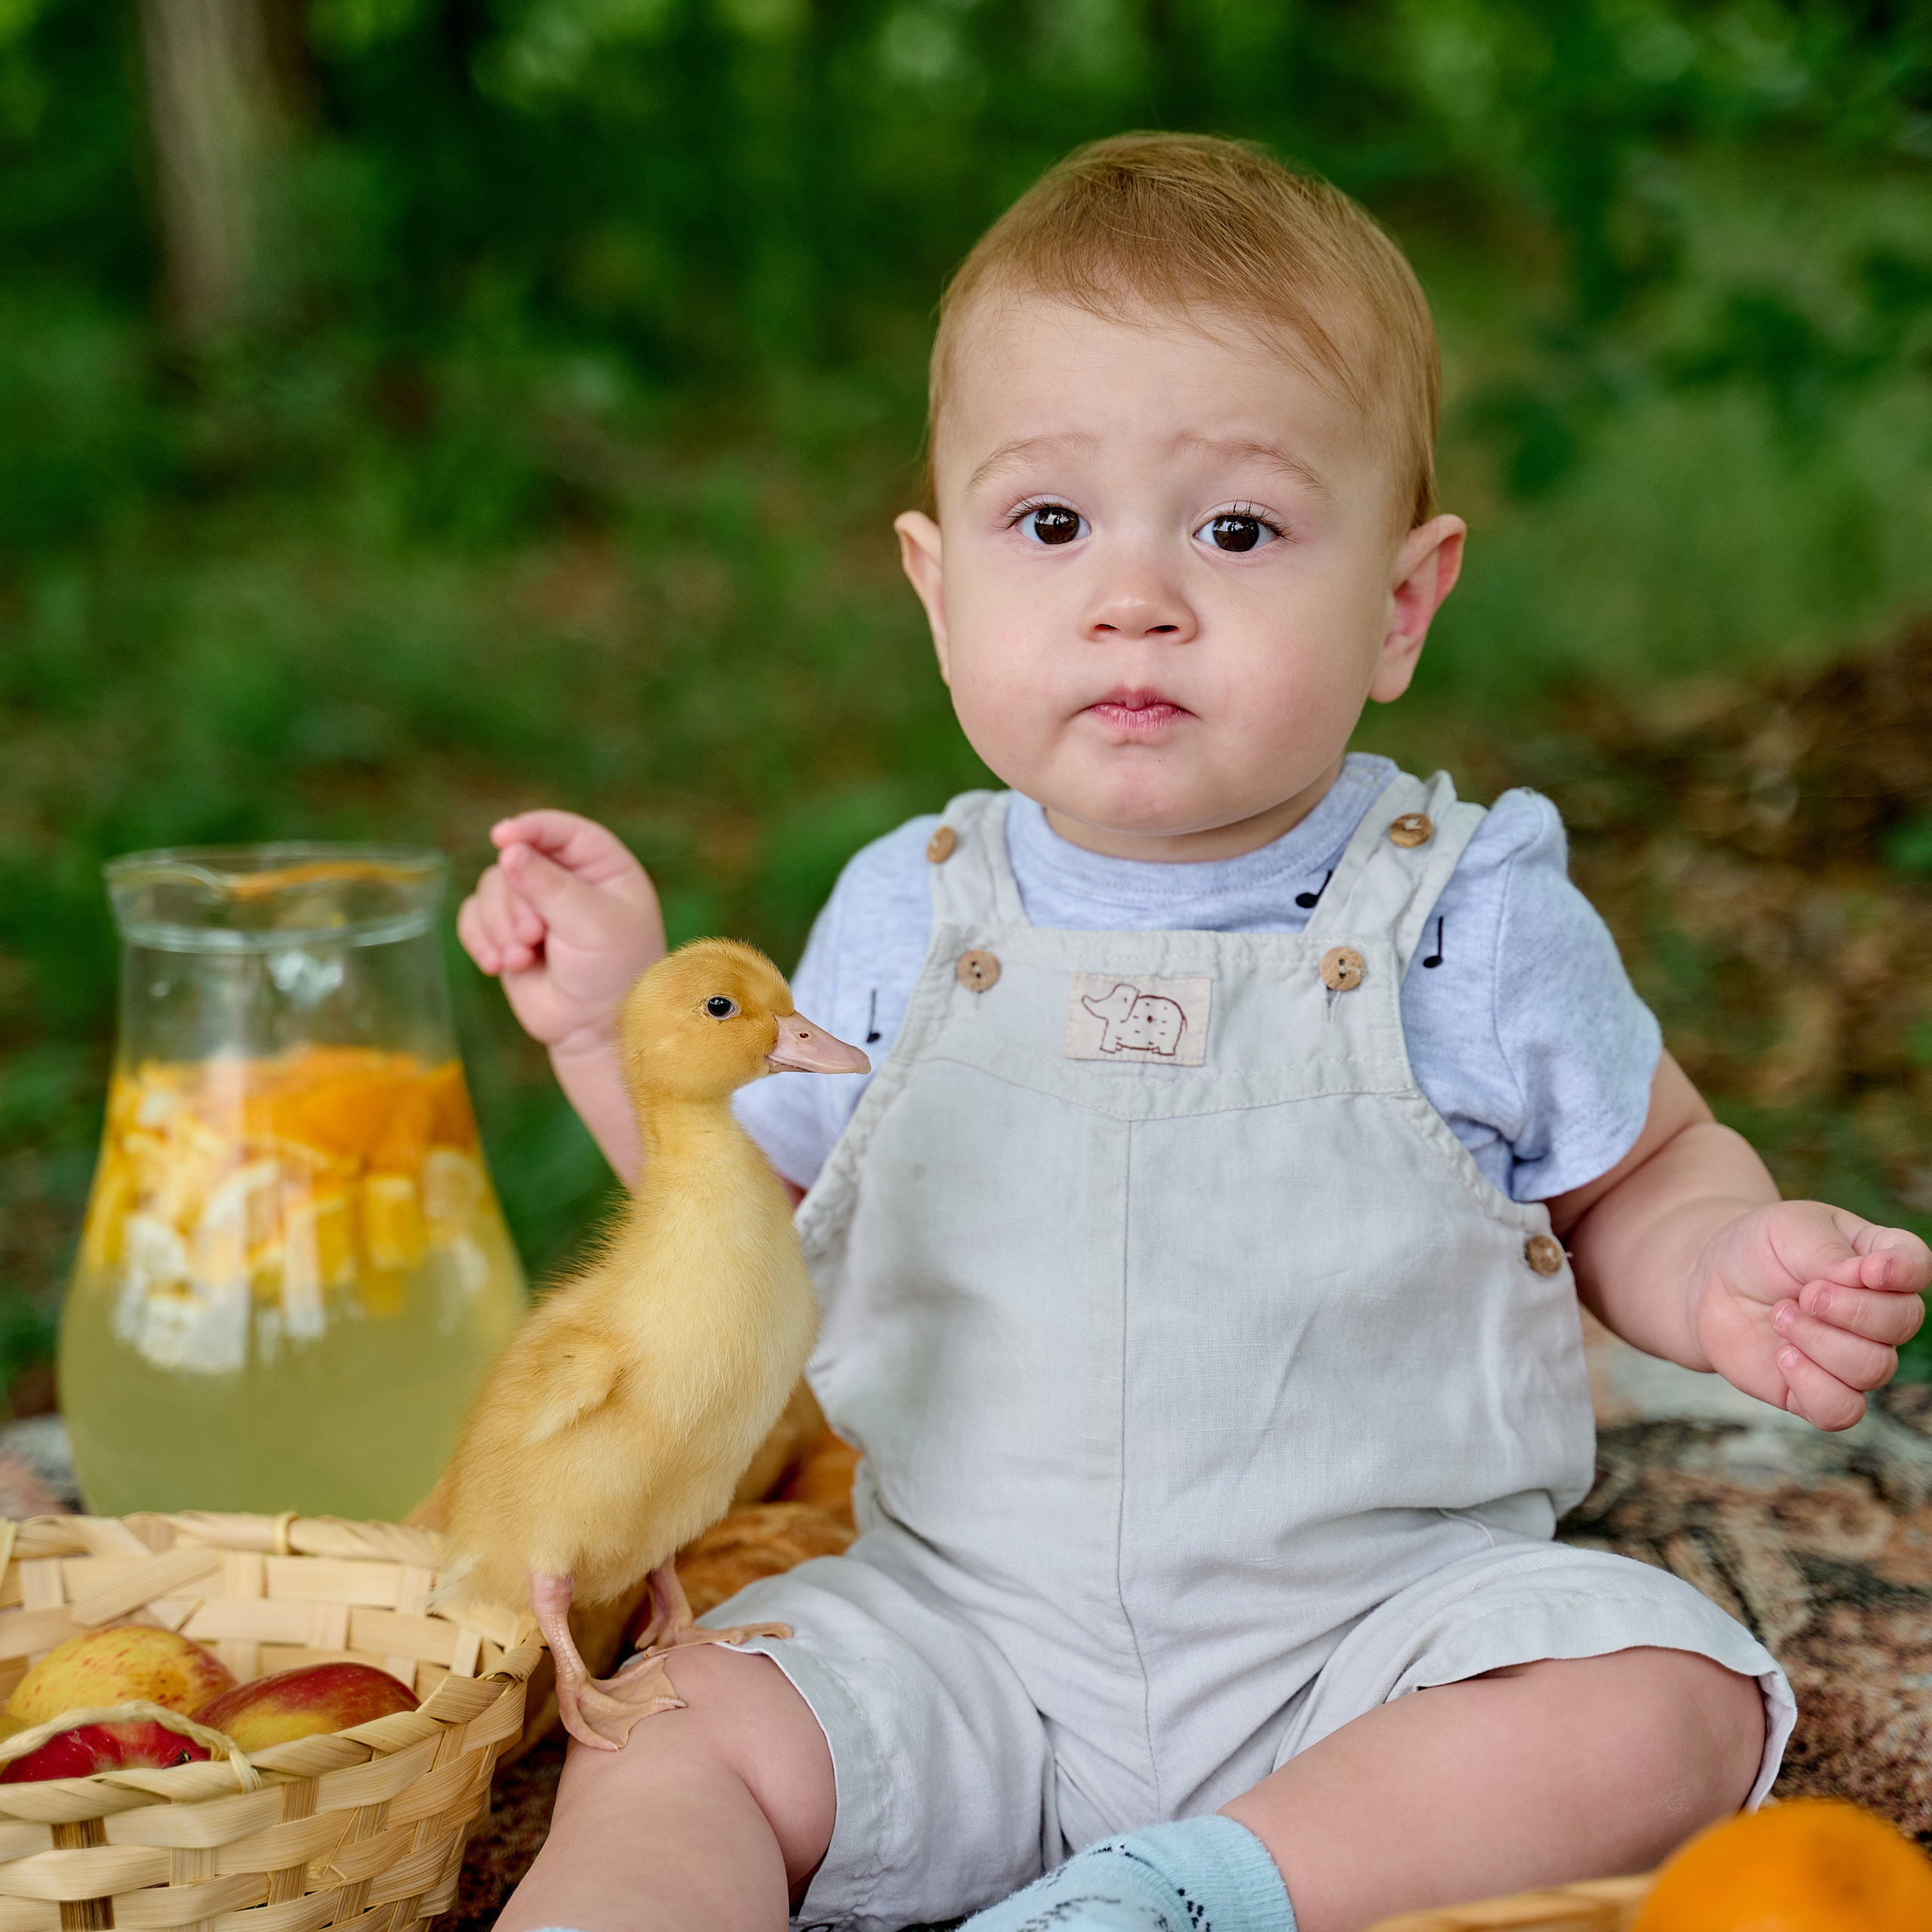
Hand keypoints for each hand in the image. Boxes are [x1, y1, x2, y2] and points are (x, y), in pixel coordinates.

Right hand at [457, 811, 665, 1054]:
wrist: (596, 1029)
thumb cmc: (612, 973)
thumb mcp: (591, 923)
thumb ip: (549, 885)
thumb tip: (508, 850)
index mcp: (603, 867)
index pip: (562, 831)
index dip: (531, 829)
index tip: (502, 837)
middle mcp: (567, 879)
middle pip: (515, 862)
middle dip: (516, 903)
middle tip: (534, 937)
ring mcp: (534, 906)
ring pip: (490, 888)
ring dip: (500, 927)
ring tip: (523, 959)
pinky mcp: (507, 933)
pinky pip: (473, 917)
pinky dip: (480, 939)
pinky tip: (499, 966)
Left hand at [1691, 1202, 1929, 1428]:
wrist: (1710, 1283)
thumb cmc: (1758, 1250)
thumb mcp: (1788, 1229)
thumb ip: (1831, 1253)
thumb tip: (1871, 1277)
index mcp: (1878, 1262)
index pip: (1916, 1265)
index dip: (1903, 1271)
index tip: (1868, 1271)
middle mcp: (1879, 1314)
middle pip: (1903, 1322)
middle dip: (1849, 1309)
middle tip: (1803, 1295)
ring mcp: (1854, 1356)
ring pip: (1874, 1369)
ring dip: (1820, 1341)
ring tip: (1781, 1315)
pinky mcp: (1821, 1391)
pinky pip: (1843, 1411)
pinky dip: (1813, 1385)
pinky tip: (1784, 1357)